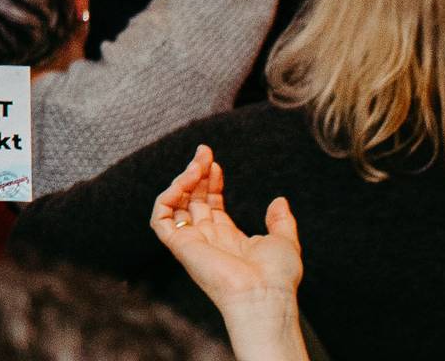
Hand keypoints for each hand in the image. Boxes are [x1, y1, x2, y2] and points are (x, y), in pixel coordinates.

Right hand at [152, 145, 301, 311]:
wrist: (263, 294)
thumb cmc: (276, 275)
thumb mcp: (284, 241)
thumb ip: (280, 221)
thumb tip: (279, 200)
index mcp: (227, 237)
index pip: (210, 203)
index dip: (210, 182)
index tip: (216, 163)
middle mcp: (206, 238)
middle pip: (192, 199)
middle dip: (196, 173)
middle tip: (204, 151)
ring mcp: (191, 241)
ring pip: (174, 203)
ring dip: (182, 180)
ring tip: (197, 163)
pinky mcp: (179, 245)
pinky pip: (160, 217)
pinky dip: (167, 197)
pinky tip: (184, 182)